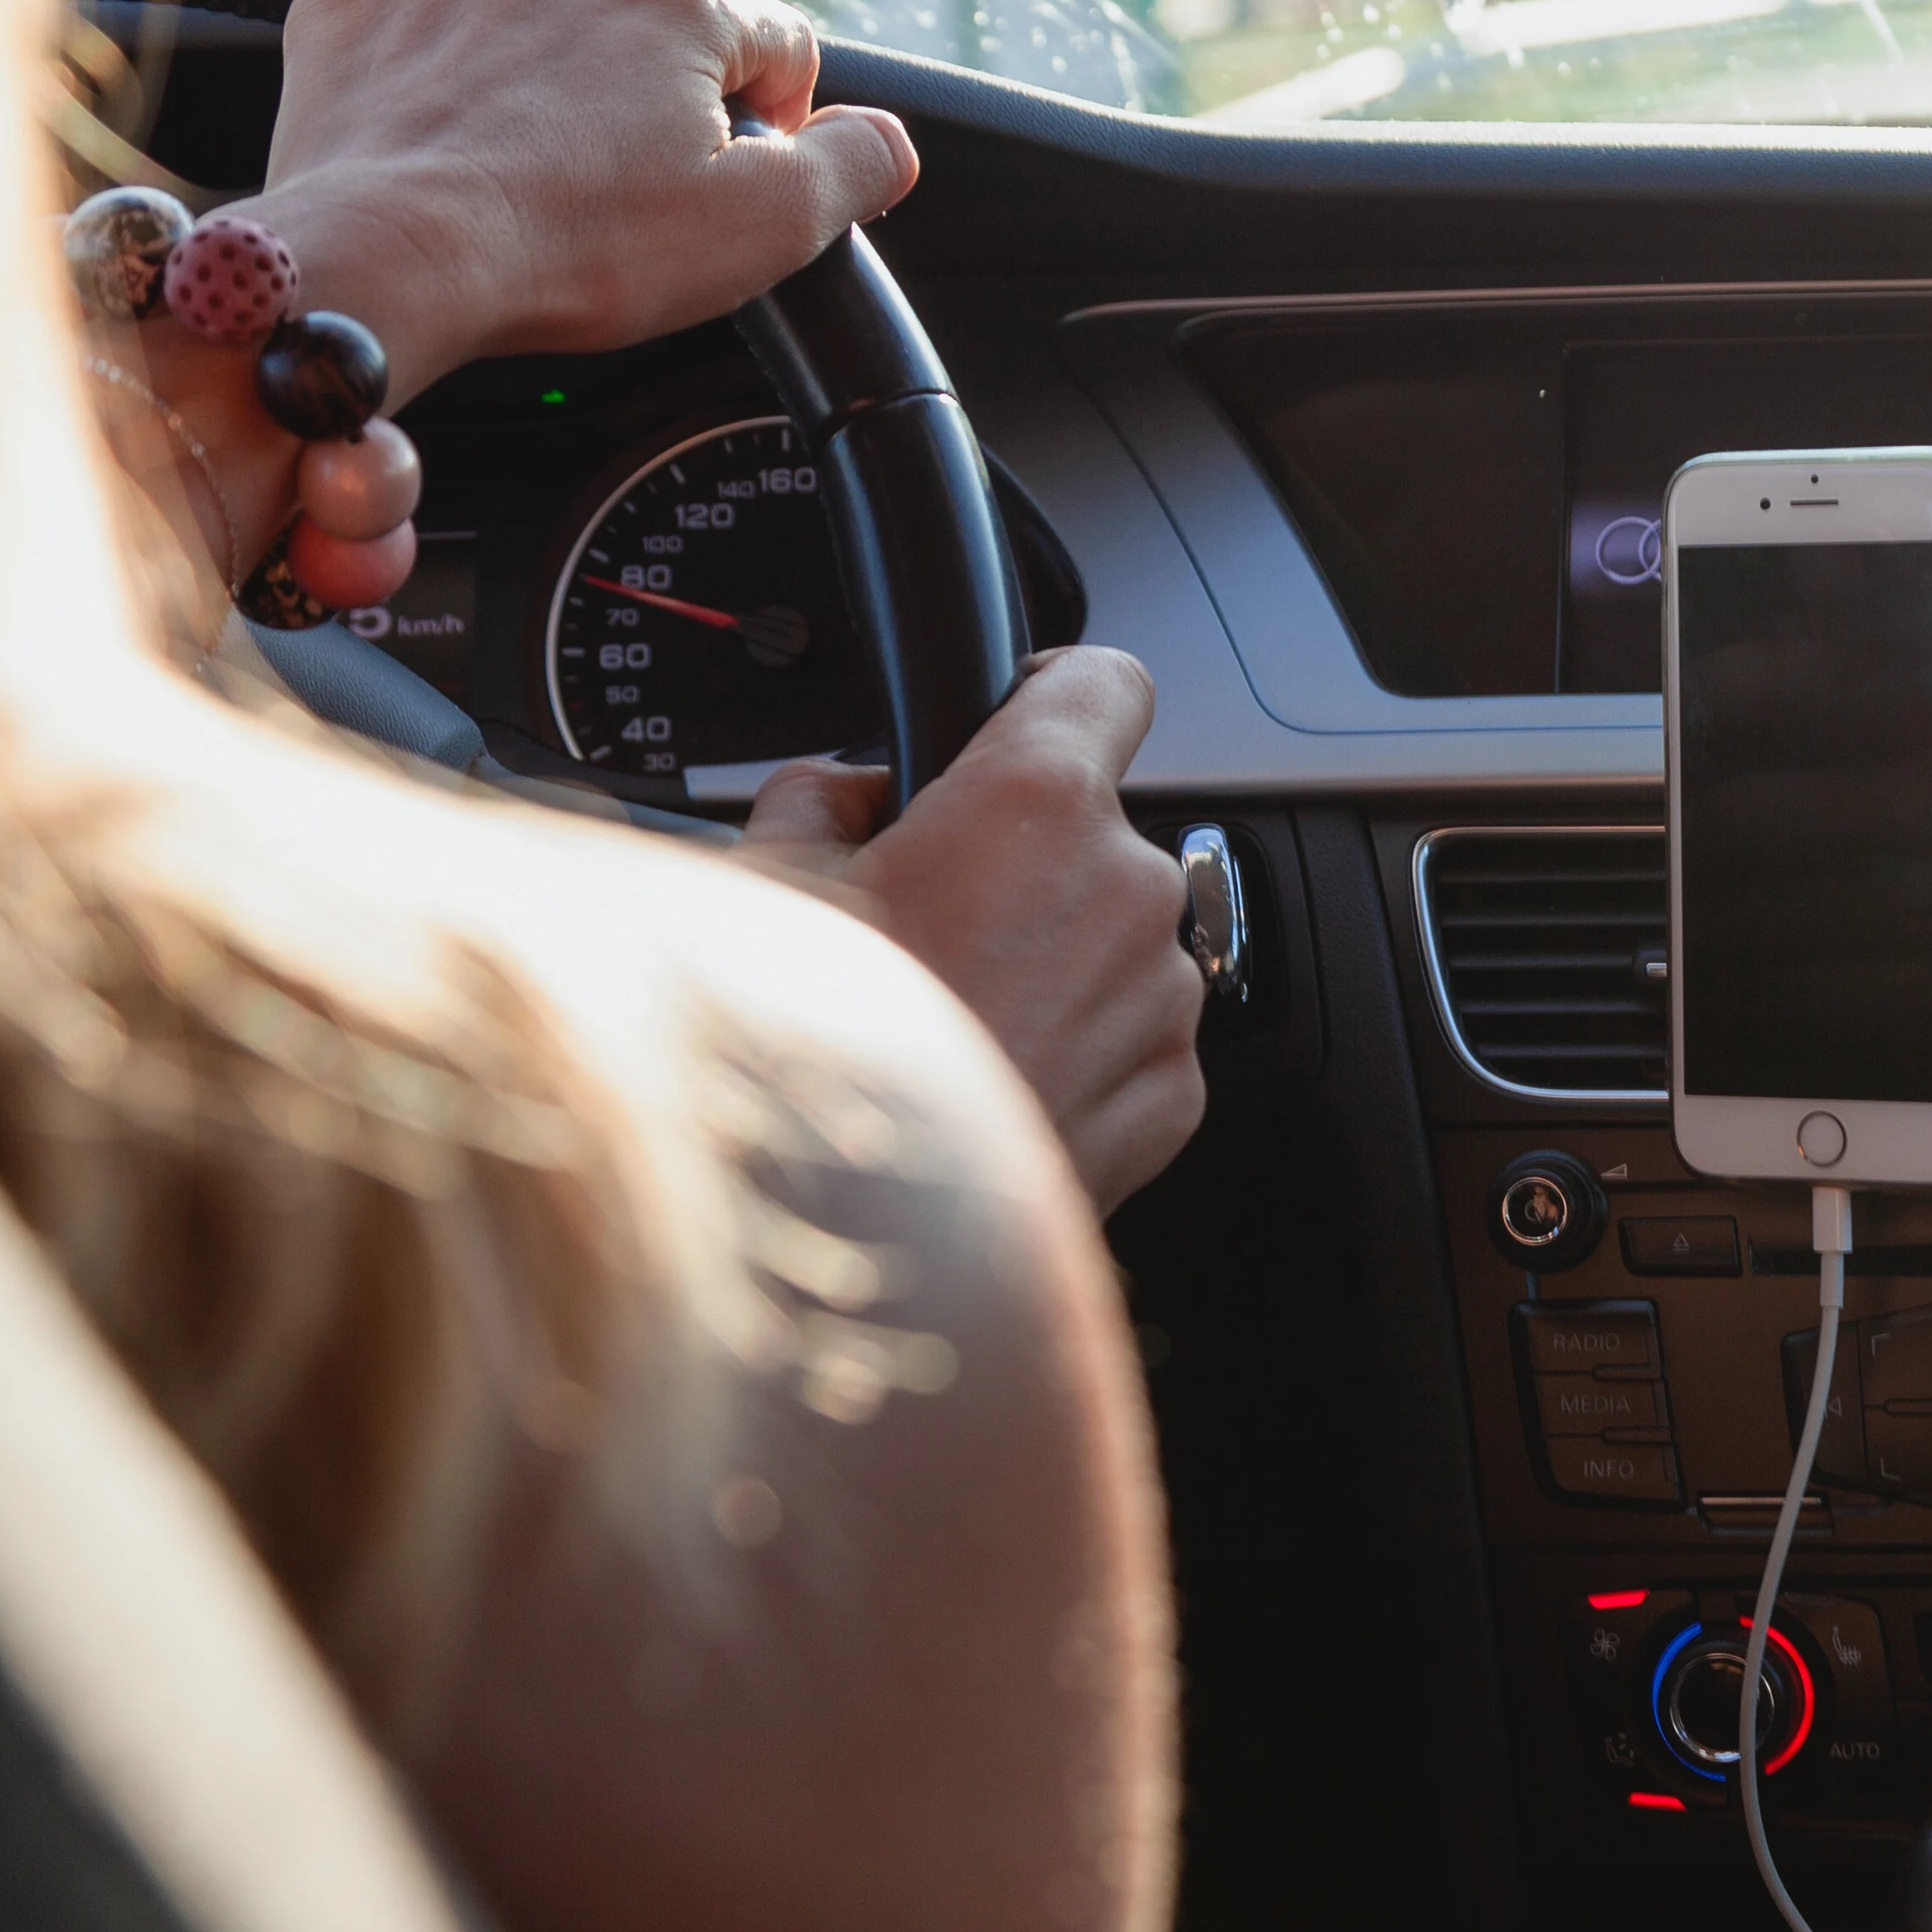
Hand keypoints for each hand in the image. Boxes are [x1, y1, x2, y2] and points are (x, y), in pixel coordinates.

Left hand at [247, 0, 919, 399]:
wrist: (395, 259)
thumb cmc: (573, 248)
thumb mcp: (760, 232)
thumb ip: (853, 171)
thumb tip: (889, 140)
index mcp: (680, 9)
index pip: (774, 36)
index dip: (778, 106)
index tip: (747, 167)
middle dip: (689, 0)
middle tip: (671, 85)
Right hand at [741, 649, 1206, 1210]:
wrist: (845, 1250)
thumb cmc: (803, 1069)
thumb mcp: (760, 888)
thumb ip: (817, 801)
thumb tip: (842, 794)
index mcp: (1035, 805)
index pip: (1104, 681)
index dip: (1052, 692)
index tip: (1017, 715)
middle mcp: (1124, 892)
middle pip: (1090, 831)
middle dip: (1014, 861)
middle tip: (918, 922)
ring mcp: (1158, 1001)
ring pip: (1109, 941)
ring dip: (1044, 962)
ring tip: (941, 1022)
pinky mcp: (1171, 1099)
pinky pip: (1127, 1039)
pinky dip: (1069, 1050)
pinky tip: (981, 1084)